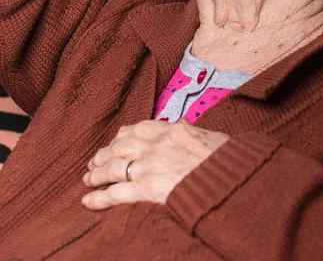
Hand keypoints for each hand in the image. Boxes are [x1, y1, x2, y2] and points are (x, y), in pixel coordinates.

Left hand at [81, 119, 229, 209]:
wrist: (229, 176)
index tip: (116, 141)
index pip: (138, 127)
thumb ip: (190, 132)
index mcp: (171, 130)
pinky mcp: (148, 189)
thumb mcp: (209, 136)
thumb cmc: (225, 158)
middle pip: (120, 146)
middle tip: (95, 161)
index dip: (122, 136)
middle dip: (104, 154)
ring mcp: (150, 166)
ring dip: (96, 174)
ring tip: (88, 180)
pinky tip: (88, 201)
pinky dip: (99, 198)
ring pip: (113, 167)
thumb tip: (185, 126)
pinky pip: (116, 193)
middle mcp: (156, 145)